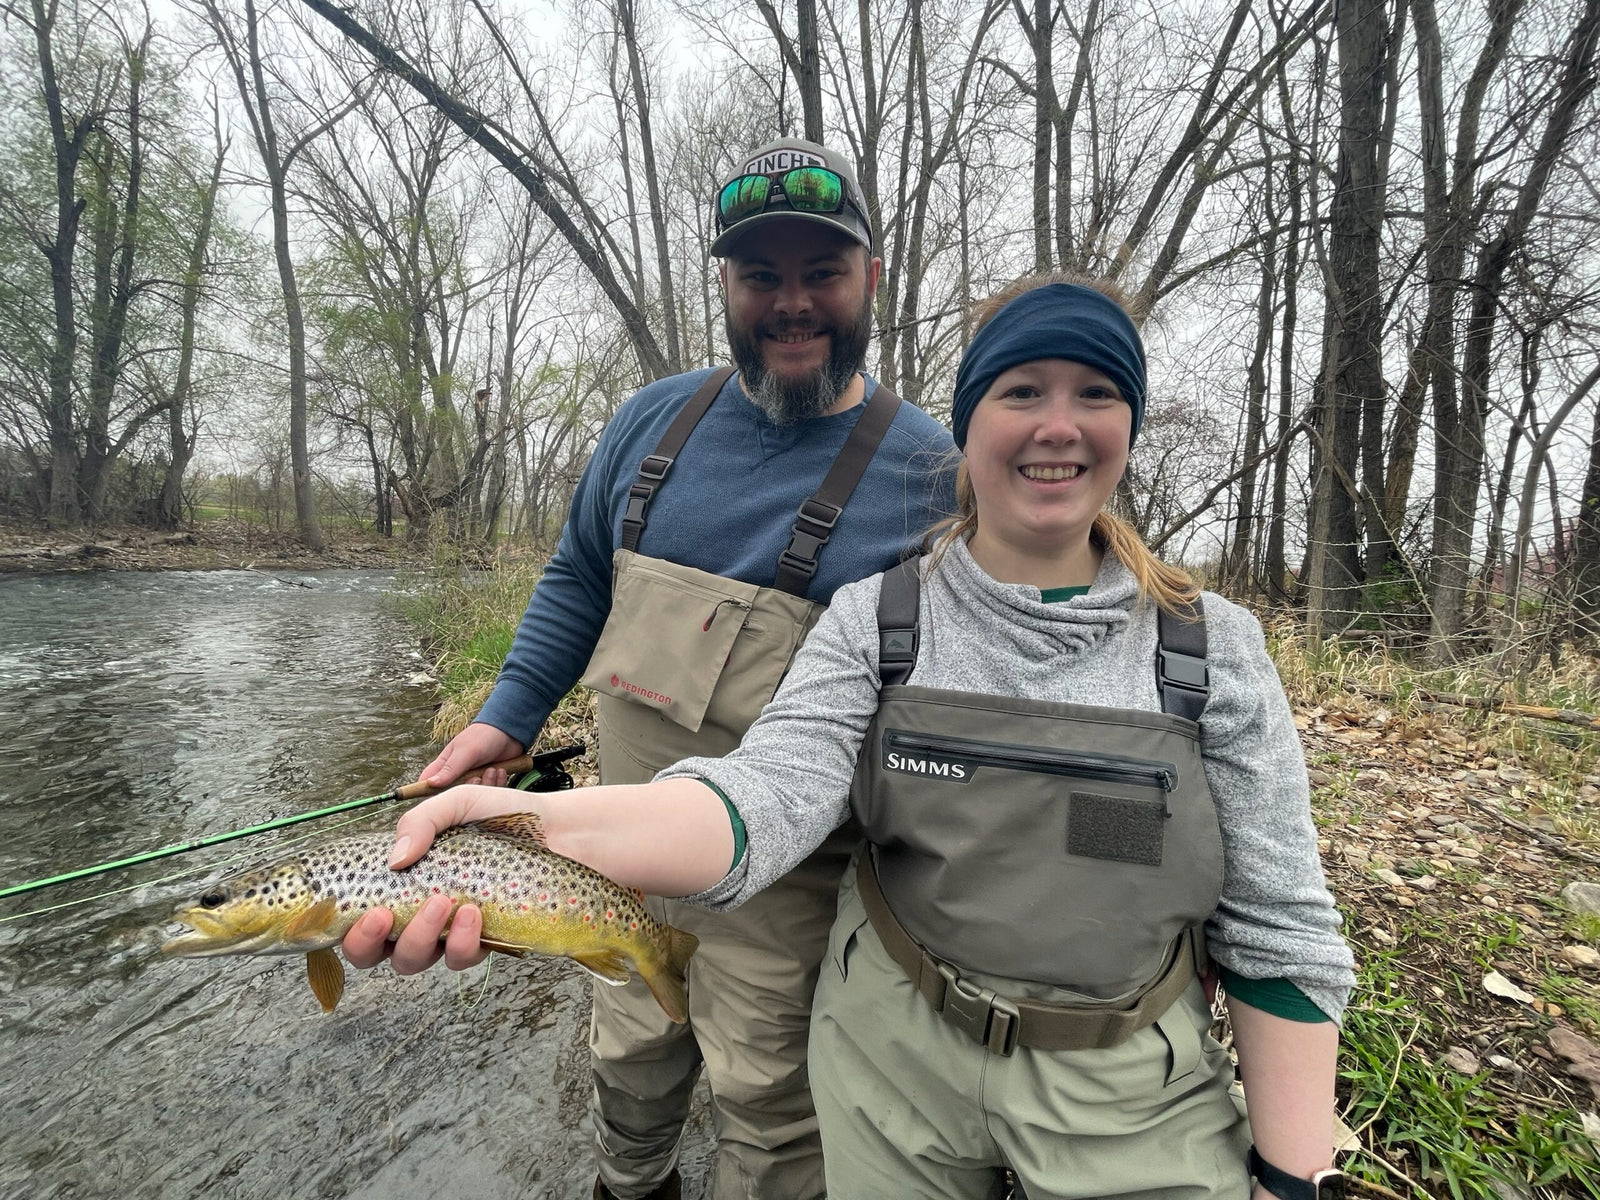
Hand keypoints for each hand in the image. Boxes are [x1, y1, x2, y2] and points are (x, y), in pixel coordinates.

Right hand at [340, 784, 536, 974]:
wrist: (556, 830)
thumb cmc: (500, 816)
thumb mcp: (456, 804)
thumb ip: (421, 822)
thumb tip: (395, 860)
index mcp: (402, 883)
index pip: (358, 918)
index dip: (349, 928)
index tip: (368, 910)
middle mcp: (418, 914)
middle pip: (375, 953)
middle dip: (370, 942)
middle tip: (385, 915)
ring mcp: (448, 932)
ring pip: (414, 960)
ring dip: (419, 937)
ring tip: (443, 902)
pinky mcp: (483, 942)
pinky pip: (460, 957)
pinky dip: (461, 941)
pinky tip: (474, 914)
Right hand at [418, 722, 521, 788]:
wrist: (510, 730)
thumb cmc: (483, 736)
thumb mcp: (465, 752)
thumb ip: (449, 769)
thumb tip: (430, 784)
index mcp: (444, 765)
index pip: (428, 783)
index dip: (430, 793)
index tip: (442, 800)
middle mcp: (457, 774)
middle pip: (454, 795)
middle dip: (468, 788)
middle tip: (477, 777)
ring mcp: (474, 778)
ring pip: (475, 795)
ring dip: (486, 783)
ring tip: (492, 769)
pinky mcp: (489, 780)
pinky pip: (491, 791)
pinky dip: (497, 782)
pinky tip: (500, 770)